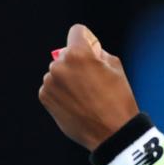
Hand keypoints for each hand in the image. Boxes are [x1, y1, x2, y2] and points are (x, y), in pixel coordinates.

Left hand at [38, 23, 138, 150]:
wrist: (111, 133)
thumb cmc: (118, 99)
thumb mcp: (116, 68)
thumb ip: (98, 53)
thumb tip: (88, 50)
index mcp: (79, 55)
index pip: (77, 31)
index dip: (87, 39)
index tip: (92, 51)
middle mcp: (60, 66)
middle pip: (67, 53)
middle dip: (77, 61)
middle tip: (92, 80)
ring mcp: (50, 82)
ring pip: (59, 70)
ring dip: (68, 77)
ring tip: (85, 95)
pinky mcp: (45, 97)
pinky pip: (52, 85)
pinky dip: (62, 91)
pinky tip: (76, 103)